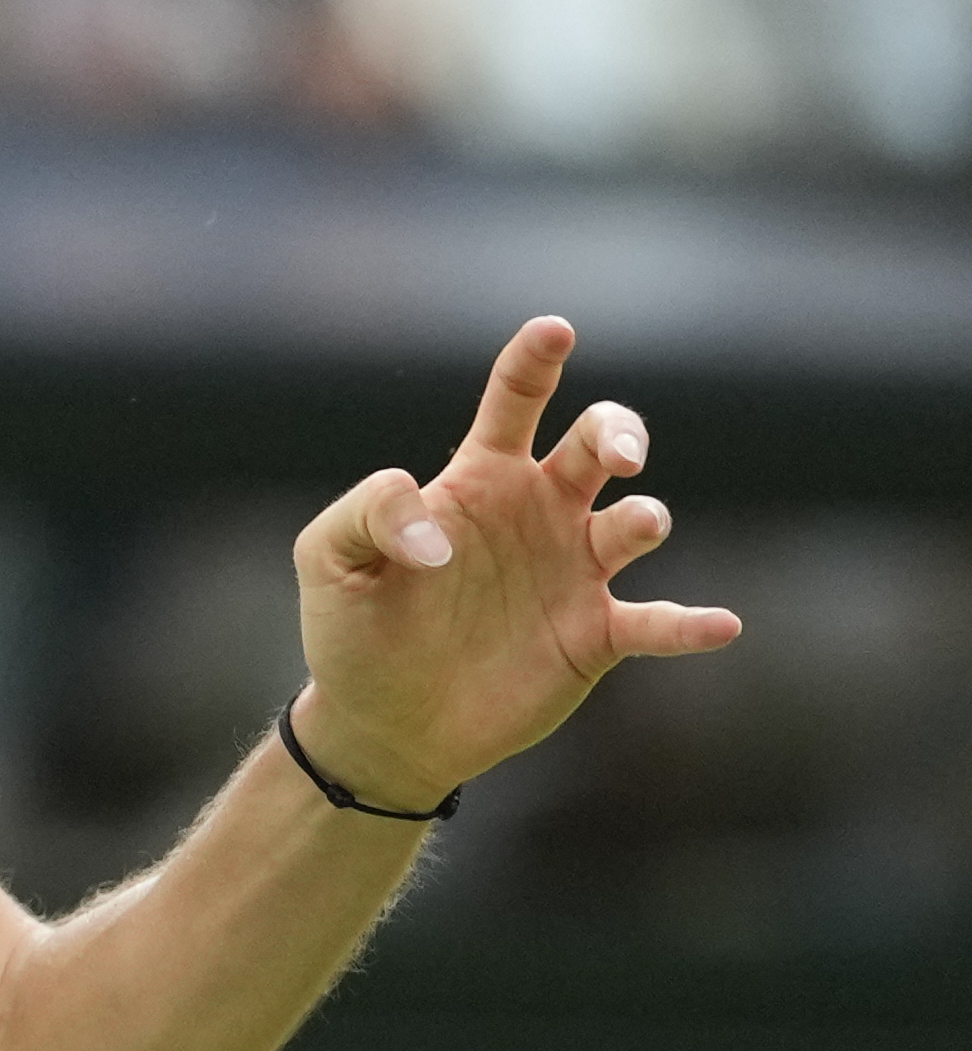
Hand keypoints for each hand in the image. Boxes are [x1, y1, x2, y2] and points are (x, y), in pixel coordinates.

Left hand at [288, 315, 740, 808]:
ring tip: (639, 523)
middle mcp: (538, 514)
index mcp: (478, 481)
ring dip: (645, 518)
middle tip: (616, 455)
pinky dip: (691, 624)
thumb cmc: (353, 628)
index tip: (556, 329)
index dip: (536, 362)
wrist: (384, 721)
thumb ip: (369, 514)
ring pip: (634, 522)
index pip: (515, 402)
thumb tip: (436, 531)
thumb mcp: (331, 558)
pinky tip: (720, 623)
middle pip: (596, 444)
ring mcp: (573, 573)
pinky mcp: (595, 636)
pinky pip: (658, 624)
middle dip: (617, 433)